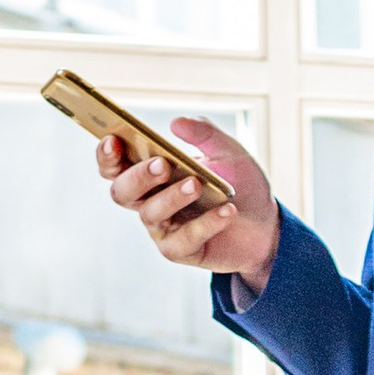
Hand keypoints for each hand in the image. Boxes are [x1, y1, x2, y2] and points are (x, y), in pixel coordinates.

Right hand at [95, 115, 281, 295]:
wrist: (266, 223)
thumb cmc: (239, 184)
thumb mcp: (227, 151)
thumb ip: (204, 133)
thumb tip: (176, 123)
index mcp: (151, 173)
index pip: (115, 165)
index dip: (107, 155)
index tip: (113, 140)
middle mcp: (149, 201)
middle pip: (122, 191)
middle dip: (138, 177)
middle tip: (162, 165)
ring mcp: (162, 227)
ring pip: (151, 213)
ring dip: (172, 197)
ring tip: (197, 184)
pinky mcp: (180, 251)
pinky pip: (184, 239)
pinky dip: (206, 224)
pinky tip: (227, 211)